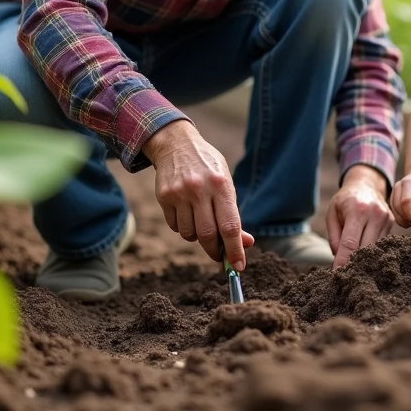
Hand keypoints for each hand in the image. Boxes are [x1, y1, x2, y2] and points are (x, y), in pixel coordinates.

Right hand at [143, 120, 254, 269]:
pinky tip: (186, 212)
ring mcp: (180, 193)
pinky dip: (183, 228)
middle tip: (218, 254)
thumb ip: (234, 214)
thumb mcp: (226, 184)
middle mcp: (200, 189)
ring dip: (197, 237)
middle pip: (208, 235)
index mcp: (221, 185)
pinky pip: (175, 227)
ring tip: (200, 221)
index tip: (238, 267)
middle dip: (215, 250)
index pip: (230, 226)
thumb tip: (246, 243)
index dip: (235, 250)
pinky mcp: (164, 197)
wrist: (177, 144)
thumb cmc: (208, 168)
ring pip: (189, 234)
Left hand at [325, 165, 393, 268]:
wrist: (366, 185)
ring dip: (363, 258)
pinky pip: (380, 243)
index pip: (350, 242)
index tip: (337, 273)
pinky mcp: (392, 223)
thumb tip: (338, 258)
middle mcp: (374, 214)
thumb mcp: (332, 213)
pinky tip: (363, 253)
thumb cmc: (345, 200)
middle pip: (365, 248)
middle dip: (353, 262)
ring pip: (374, 248)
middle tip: (344, 272)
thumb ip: (334, 237)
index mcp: (357, 210)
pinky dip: (371, 250)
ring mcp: (386, 219)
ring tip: (352, 263)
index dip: (343, 260)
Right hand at [389, 170, 410, 226]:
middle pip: (398, 207)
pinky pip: (394, 211)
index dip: (410, 213)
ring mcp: (393, 193)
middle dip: (407, 218)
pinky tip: (408, 220)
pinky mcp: (391, 199)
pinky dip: (401, 218)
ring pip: (394, 211)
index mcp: (408, 183)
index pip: (406, 201)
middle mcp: (397, 187)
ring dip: (403, 220)